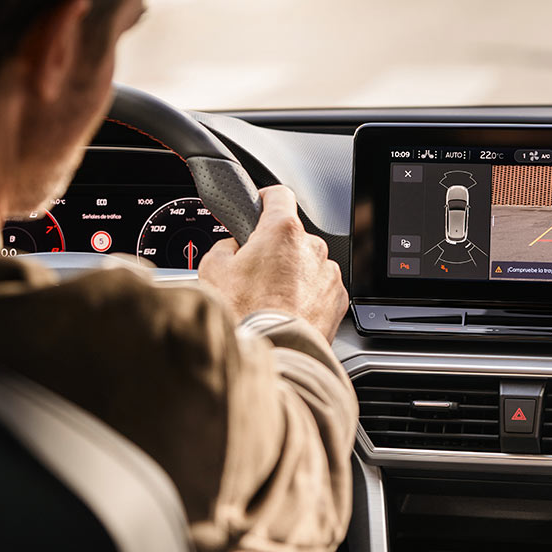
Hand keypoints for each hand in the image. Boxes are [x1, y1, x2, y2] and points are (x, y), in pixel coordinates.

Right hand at [198, 184, 347, 341]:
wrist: (273, 356)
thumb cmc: (245, 316)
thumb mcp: (213, 270)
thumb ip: (224, 246)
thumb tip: (232, 247)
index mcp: (283, 231)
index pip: (279, 195)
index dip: (265, 199)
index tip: (259, 206)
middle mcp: (313, 248)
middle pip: (291, 237)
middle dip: (274, 250)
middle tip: (253, 273)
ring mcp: (329, 275)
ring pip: (307, 264)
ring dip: (292, 275)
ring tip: (270, 300)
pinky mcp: (338, 300)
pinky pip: (320, 289)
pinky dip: (307, 297)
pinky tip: (286, 312)